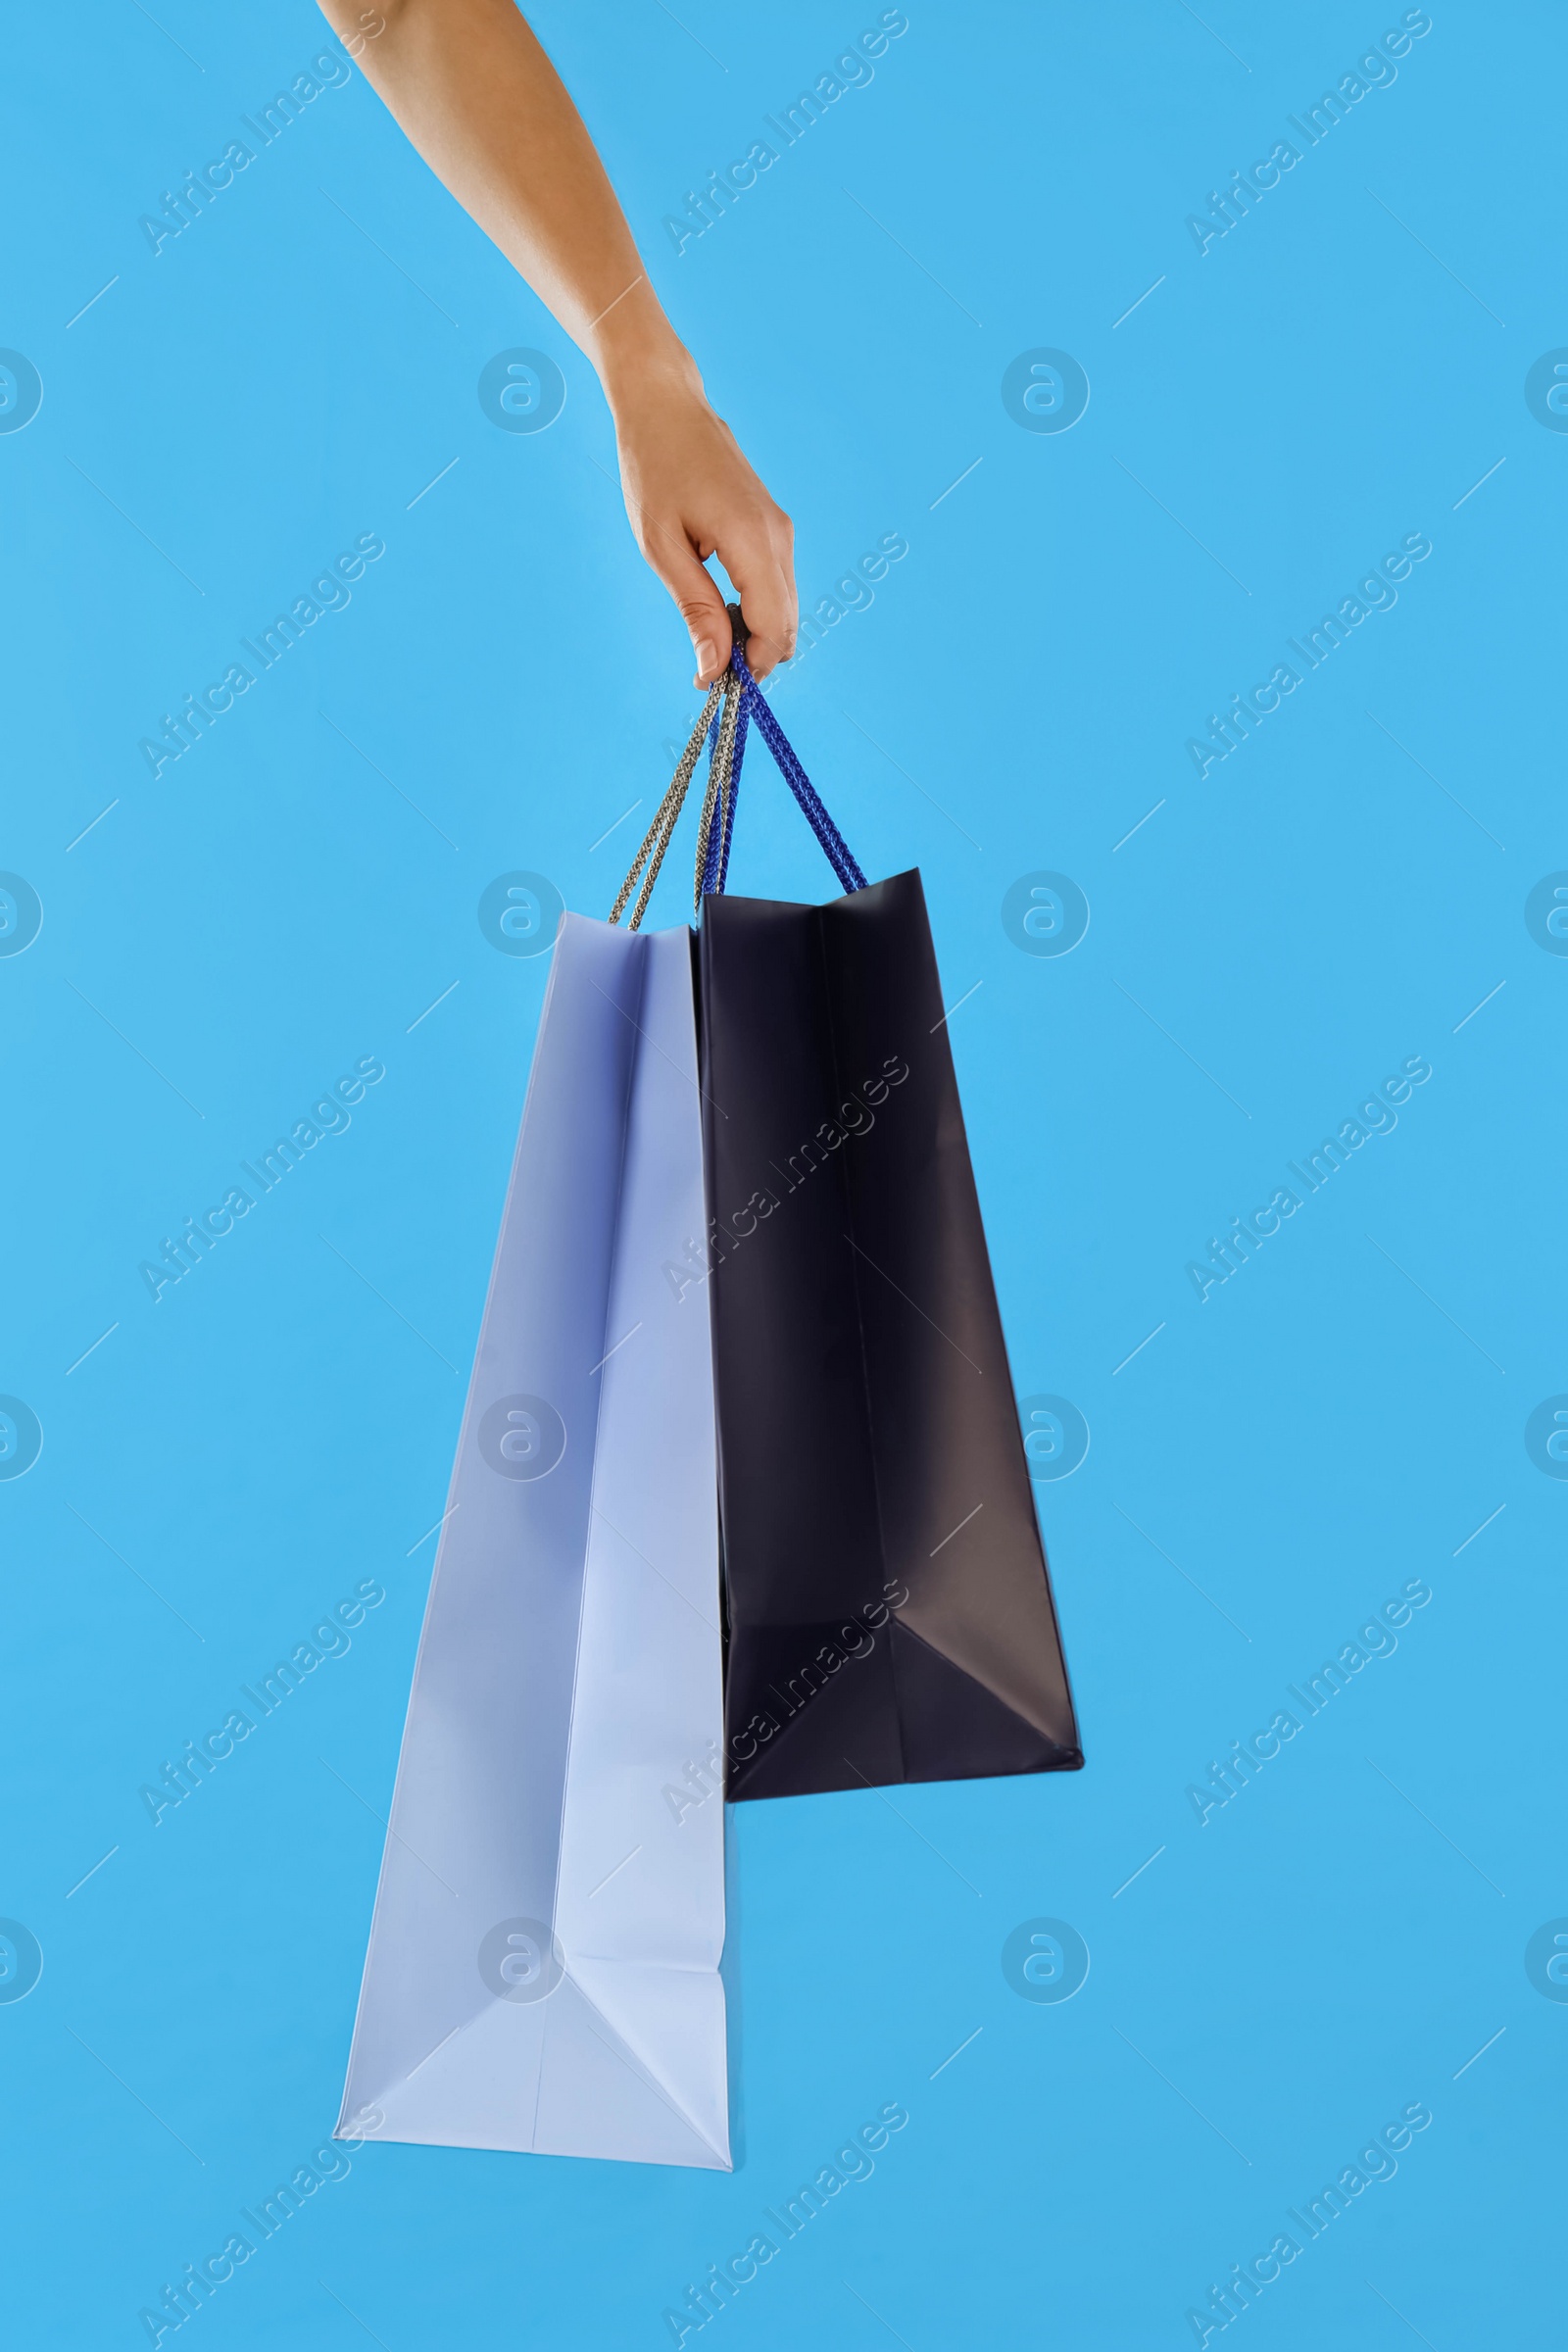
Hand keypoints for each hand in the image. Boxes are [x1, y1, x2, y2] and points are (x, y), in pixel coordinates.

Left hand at [609, 352, 796, 685]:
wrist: (667, 406)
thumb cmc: (654, 469)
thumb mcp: (662, 547)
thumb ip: (696, 609)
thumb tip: (714, 667)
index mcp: (752, 540)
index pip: (773, 628)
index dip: (749, 668)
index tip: (713, 683)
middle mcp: (778, 537)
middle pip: (787, 625)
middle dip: (755, 657)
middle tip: (708, 667)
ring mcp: (781, 530)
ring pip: (785, 609)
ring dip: (755, 635)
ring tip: (709, 634)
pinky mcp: (774, 527)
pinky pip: (777, 586)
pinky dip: (756, 610)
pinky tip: (720, 608)